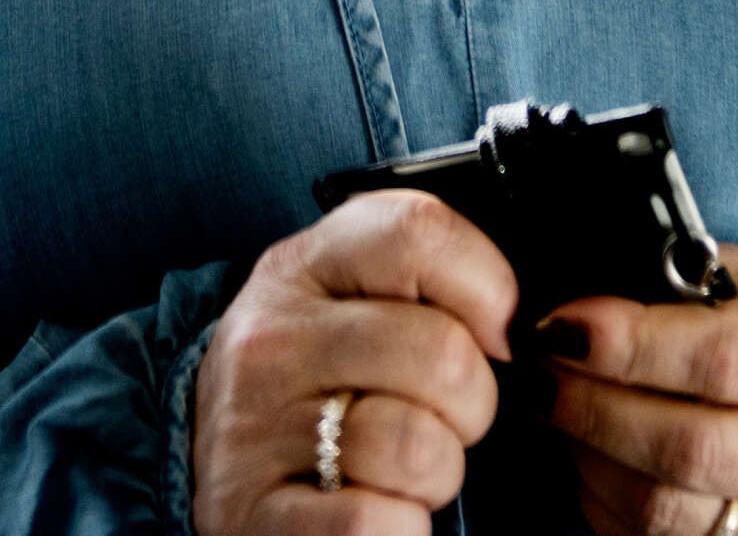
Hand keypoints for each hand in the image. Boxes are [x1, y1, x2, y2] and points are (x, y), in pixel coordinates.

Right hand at [191, 188, 520, 534]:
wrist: (214, 474)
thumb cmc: (316, 387)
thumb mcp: (350, 307)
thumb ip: (426, 287)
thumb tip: (522, 326)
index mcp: (303, 268)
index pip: (419, 231)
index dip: (486, 287)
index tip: (490, 334)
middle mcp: (271, 339)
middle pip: (442, 353)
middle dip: (471, 404)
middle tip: (439, 419)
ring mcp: (256, 429)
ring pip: (419, 446)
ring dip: (436, 477)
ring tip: (398, 471)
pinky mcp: (254, 514)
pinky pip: (376, 525)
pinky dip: (401, 531)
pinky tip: (376, 514)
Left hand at [535, 246, 737, 535]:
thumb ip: (688, 278)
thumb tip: (585, 294)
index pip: (727, 360)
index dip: (632, 344)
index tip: (563, 323)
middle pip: (692, 451)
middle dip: (594, 409)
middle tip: (541, 368)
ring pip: (670, 516)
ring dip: (590, 461)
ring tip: (559, 408)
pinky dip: (608, 505)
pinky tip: (592, 456)